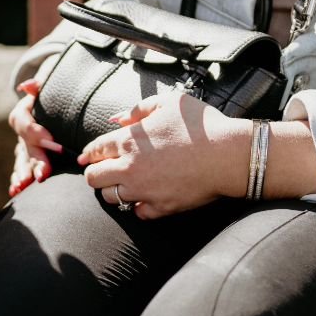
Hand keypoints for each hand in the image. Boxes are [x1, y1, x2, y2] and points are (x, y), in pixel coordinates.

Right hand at [6, 77, 63, 197]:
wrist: (53, 95)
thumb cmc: (54, 88)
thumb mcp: (49, 79)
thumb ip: (40, 83)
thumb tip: (27, 86)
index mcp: (23, 112)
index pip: (24, 124)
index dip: (37, 133)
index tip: (55, 143)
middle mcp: (21, 131)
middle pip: (25, 146)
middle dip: (35, 161)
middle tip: (44, 174)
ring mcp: (24, 145)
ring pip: (21, 160)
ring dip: (23, 174)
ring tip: (24, 187)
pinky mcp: (29, 156)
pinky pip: (22, 169)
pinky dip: (19, 181)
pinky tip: (16, 192)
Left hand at [76, 89, 248, 219]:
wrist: (229, 155)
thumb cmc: (201, 125)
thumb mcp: (169, 103)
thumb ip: (138, 109)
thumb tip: (116, 119)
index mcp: (129, 140)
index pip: (94, 150)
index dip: (88, 154)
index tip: (86, 158)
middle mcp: (130, 168)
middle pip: (93, 179)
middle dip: (95, 173)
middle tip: (105, 170)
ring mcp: (144, 191)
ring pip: (111, 198)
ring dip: (114, 190)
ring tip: (126, 183)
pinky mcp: (160, 208)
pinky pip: (137, 213)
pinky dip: (138, 206)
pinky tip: (147, 196)